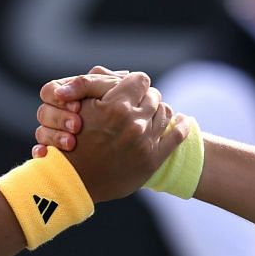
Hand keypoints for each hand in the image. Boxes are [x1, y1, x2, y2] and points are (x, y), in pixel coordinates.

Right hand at [36, 67, 182, 201]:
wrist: (73, 181)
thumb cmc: (72, 140)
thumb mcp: (79, 106)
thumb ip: (98, 84)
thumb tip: (124, 74)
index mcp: (116, 106)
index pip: (141, 80)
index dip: (134, 84)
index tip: (129, 90)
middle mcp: (134, 123)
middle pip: (154, 96)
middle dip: (145, 98)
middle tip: (136, 105)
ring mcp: (145, 142)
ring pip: (165, 112)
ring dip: (158, 112)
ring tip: (150, 116)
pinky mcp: (152, 159)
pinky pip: (177, 135)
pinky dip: (182, 126)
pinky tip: (182, 121)